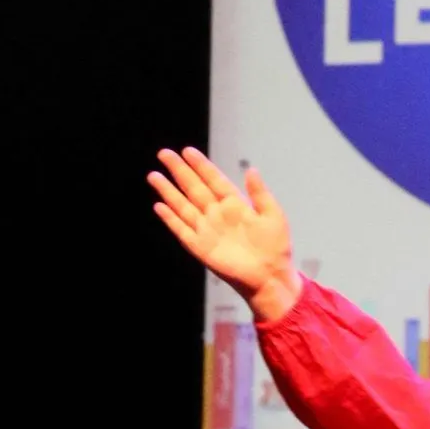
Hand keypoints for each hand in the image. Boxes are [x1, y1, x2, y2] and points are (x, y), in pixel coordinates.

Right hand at [148, 147, 299, 319]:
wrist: (270, 277)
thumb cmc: (275, 247)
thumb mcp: (273, 215)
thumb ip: (260, 193)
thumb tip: (252, 169)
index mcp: (235, 204)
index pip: (214, 180)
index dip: (201, 166)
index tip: (188, 151)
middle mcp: (217, 214)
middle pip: (194, 188)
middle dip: (179, 171)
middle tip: (164, 154)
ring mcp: (207, 230)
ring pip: (183, 206)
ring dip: (169, 191)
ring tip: (154, 176)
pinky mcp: (200, 247)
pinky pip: (181, 230)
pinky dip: (170, 218)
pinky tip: (159, 206)